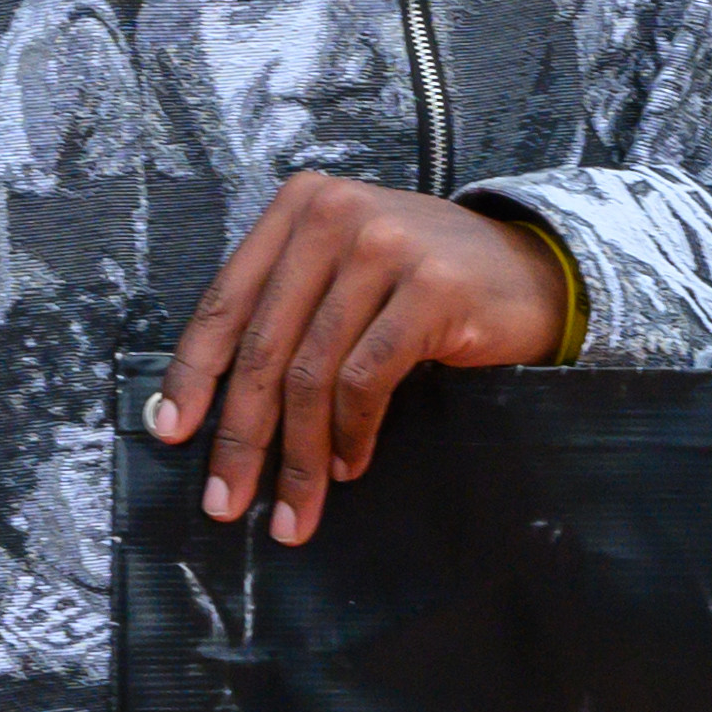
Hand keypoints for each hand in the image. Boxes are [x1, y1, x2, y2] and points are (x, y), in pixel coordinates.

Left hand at [153, 176, 569, 543]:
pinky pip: (368, 379)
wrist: (539, 274)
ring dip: (300, 453)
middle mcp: (337, 217)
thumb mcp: (349, 273)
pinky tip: (349, 463)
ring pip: (313, 372)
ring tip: (296, 506)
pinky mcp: (432, 290)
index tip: (172, 431)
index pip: (226, 299)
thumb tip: (219, 398)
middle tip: (228, 497)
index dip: (193, 373)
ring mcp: (386, 249)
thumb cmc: (433, 285)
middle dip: (242, 434)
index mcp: (301, 206)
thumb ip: (292, 308)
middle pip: (266, 344)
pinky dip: (353, 433)